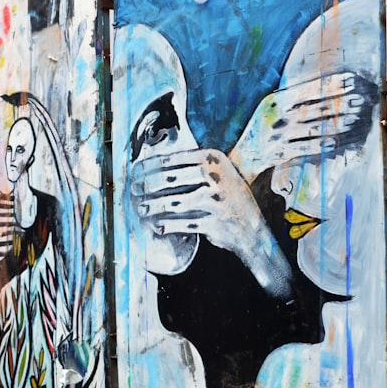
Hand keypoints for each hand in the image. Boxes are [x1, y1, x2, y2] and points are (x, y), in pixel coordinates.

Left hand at [130, 148, 291, 296]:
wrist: (253, 229)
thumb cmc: (226, 197)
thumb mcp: (217, 173)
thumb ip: (191, 166)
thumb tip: (150, 166)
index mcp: (214, 158)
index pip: (174, 159)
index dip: (150, 165)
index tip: (134, 171)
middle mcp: (217, 176)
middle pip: (171, 178)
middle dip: (148, 184)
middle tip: (134, 189)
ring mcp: (218, 200)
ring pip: (174, 202)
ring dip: (153, 206)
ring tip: (141, 209)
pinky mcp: (216, 223)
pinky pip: (184, 223)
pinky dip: (168, 226)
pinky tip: (157, 226)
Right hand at [230, 73, 371, 181]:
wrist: (242, 156)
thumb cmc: (263, 127)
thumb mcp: (270, 107)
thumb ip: (291, 97)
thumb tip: (324, 85)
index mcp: (274, 101)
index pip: (307, 89)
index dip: (330, 85)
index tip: (351, 80)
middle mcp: (275, 116)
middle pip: (313, 108)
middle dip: (339, 103)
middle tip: (360, 100)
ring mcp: (277, 135)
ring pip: (313, 128)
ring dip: (336, 124)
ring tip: (354, 119)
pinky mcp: (279, 153)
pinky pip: (305, 148)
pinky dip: (321, 145)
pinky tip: (336, 142)